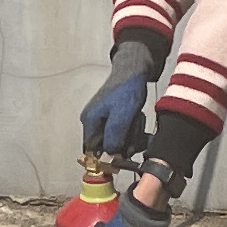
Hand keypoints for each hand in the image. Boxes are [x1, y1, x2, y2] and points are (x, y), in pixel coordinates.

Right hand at [78, 37, 160, 156]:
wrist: (134, 71)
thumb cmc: (126, 90)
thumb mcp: (121, 116)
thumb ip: (114, 137)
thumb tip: (110, 155)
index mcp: (89, 121)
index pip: (93, 151)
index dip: (108, 155)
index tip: (123, 152)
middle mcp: (93, 122)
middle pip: (106, 147)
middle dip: (123, 142)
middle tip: (134, 130)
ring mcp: (103, 119)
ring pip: (117, 140)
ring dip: (130, 135)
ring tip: (136, 120)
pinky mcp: (113, 117)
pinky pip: (123, 131)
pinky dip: (132, 129)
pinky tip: (136, 118)